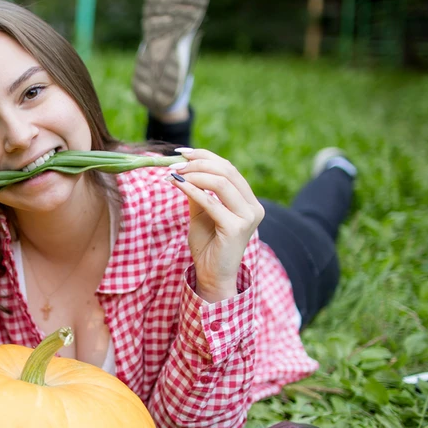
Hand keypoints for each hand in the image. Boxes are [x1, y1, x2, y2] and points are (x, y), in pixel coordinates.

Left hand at [167, 148, 264, 302]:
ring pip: (221, 182)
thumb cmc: (207, 245)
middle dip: (198, 163)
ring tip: (173, 174)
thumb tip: (182, 167)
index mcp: (248, 200)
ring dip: (194, 174)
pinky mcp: (236, 228)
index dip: (205, 155)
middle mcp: (253, 206)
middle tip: (174, 163)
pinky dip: (192, 190)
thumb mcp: (200, 212)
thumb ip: (197, 191)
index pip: (228, 168)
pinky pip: (211, 202)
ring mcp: (248, 217)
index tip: (181, 152)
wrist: (212, 276)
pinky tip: (177, 185)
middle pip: (226, 171)